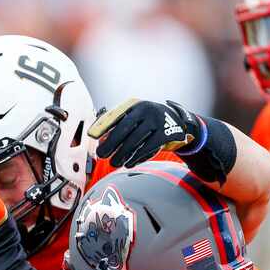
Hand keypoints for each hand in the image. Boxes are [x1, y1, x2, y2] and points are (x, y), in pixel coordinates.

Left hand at [89, 99, 203, 167]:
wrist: (177, 120)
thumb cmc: (146, 121)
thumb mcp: (134, 117)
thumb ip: (116, 125)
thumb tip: (99, 139)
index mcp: (134, 105)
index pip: (115, 115)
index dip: (103, 126)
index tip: (92, 136)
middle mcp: (146, 110)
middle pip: (124, 128)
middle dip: (111, 143)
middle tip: (101, 155)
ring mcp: (157, 121)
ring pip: (135, 140)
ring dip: (122, 154)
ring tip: (113, 163)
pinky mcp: (166, 133)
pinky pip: (148, 147)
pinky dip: (136, 157)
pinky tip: (128, 163)